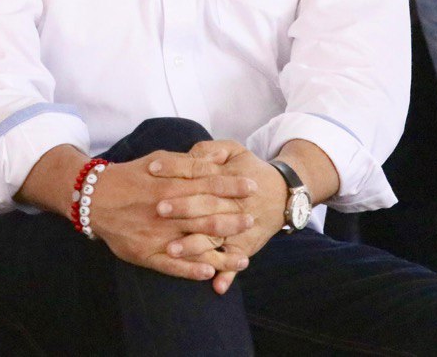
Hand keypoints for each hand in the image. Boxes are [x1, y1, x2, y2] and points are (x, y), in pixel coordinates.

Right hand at [87, 149, 257, 280]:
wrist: (94, 198)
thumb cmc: (129, 176)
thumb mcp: (157, 160)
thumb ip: (186, 163)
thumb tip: (215, 160)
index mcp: (170, 187)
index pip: (208, 185)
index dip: (233, 186)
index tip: (253, 187)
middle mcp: (167, 213)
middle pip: (207, 217)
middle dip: (233, 219)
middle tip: (253, 219)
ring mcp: (157, 235)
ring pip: (194, 245)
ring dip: (220, 253)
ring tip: (244, 259)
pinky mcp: (145, 253)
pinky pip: (171, 266)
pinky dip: (190, 270)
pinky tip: (209, 273)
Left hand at [170, 140, 287, 293]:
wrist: (284, 192)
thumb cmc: (249, 168)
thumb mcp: (233, 150)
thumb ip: (209, 151)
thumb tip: (189, 154)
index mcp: (227, 177)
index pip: (197, 170)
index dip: (175, 168)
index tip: (151, 168)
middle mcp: (233, 203)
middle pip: (205, 205)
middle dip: (182, 207)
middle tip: (158, 209)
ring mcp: (239, 227)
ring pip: (216, 237)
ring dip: (195, 246)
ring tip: (172, 250)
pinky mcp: (247, 245)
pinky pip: (236, 261)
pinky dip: (228, 274)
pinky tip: (216, 286)